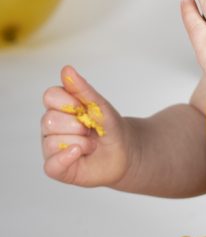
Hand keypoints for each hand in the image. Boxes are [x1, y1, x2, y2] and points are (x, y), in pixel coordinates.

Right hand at [41, 66, 133, 187]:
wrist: (126, 150)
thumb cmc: (110, 126)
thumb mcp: (100, 105)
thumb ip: (83, 89)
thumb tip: (66, 69)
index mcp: (58, 107)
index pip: (50, 96)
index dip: (69, 102)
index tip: (85, 108)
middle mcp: (51, 126)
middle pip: (49, 120)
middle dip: (77, 125)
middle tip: (91, 129)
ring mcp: (52, 147)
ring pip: (52, 142)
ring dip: (81, 142)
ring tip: (92, 144)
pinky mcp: (57, 167)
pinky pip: (51, 164)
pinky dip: (66, 157)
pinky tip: (80, 152)